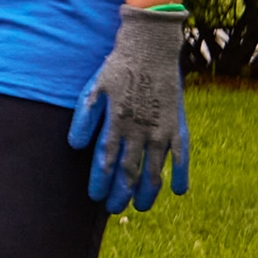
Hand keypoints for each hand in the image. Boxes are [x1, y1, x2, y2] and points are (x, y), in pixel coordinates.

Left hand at [68, 5, 190, 211]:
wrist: (151, 49)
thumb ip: (83, 118)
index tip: (95, 197)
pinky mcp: (178, 125)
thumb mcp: (92, 90)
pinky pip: (182, 156)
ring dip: (148, 192)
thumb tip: (75, 146)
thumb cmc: (117, 69)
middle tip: (113, 208)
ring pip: (155, 170)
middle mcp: (139, 131)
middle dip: (121, 193)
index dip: (100, 182)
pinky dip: (181, 174)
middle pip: (129, 172)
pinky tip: (178, 191)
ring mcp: (161, 130)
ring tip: (141, 207)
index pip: (105, 162)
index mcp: (116, 123)